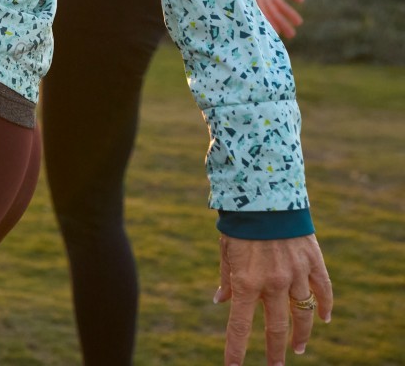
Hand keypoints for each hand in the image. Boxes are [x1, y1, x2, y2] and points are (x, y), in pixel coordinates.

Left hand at [216, 234, 332, 364]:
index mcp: (246, 282)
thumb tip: (220, 301)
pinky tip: (325, 318)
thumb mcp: (225, 251)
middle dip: (275, 350)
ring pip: (303, 314)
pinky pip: (324, 291)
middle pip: (276, 327)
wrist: (264, 195)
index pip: (240, 326)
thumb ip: (226, 280)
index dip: (236, 349)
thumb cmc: (239, 224)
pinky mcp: (313, 262)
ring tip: (298, 348)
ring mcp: (296, 274)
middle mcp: (273, 283)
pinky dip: (325, 306)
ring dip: (301, 334)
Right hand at [240, 0, 304, 38]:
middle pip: (274, 13)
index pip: (264, 15)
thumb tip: (258, 14)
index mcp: (253, 0)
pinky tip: (301, 0)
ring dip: (289, 12)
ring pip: (280, 4)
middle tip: (292, 35)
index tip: (278, 34)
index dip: (271, 24)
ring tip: (299, 22)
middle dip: (283, 23)